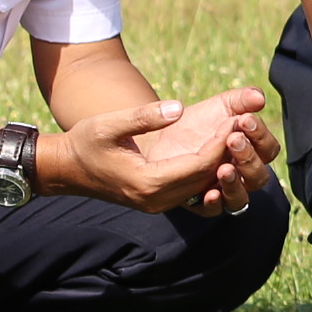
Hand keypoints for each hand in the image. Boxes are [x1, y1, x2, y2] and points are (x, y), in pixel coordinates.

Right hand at [51, 86, 273, 214]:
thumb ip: (143, 117)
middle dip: (227, 153)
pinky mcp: (159, 199)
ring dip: (220, 163)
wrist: (67, 169)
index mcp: (147, 183)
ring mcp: (158, 203)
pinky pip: (192, 187)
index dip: (219, 144)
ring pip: (202, 186)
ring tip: (236, 136)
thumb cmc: (85, 143)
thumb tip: (178, 108)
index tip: (234, 120)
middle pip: (206, 178)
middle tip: (245, 126)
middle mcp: (157, 199)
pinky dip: (206, 170)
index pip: (197, 166)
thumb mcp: (109, 124)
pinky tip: (218, 149)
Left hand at [143, 85, 280, 213]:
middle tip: (232, 139)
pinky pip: (212, 211)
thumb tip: (259, 98)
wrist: (160, 138)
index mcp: (251, 152)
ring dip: (235, 183)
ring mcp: (222, 191)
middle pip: (259, 176)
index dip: (260, 136)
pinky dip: (214, 203)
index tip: (244, 119)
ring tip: (224, 168)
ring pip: (241, 198)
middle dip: (248, 157)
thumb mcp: (219, 107)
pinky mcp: (200, 203)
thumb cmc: (196, 124)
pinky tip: (209, 192)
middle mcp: (241, 175)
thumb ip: (241, 100)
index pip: (268, 149)